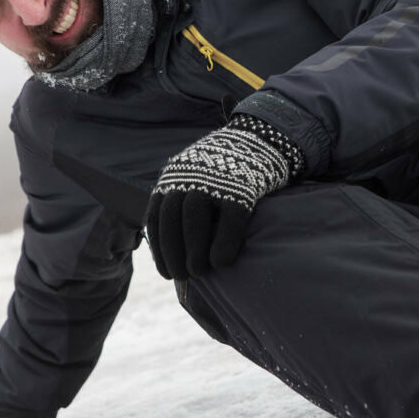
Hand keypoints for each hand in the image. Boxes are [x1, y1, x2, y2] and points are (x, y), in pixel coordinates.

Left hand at [146, 114, 302, 278]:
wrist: (261, 140)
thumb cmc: (227, 172)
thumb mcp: (197, 177)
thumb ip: (184, 204)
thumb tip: (177, 249)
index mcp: (173, 176)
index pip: (156, 217)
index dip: (160, 248)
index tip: (167, 272)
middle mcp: (189, 176)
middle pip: (171, 219)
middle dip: (173, 253)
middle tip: (182, 277)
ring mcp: (215, 179)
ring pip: (194, 220)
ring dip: (193, 251)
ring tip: (200, 272)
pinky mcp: (242, 186)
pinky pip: (230, 219)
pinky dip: (223, 243)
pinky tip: (222, 263)